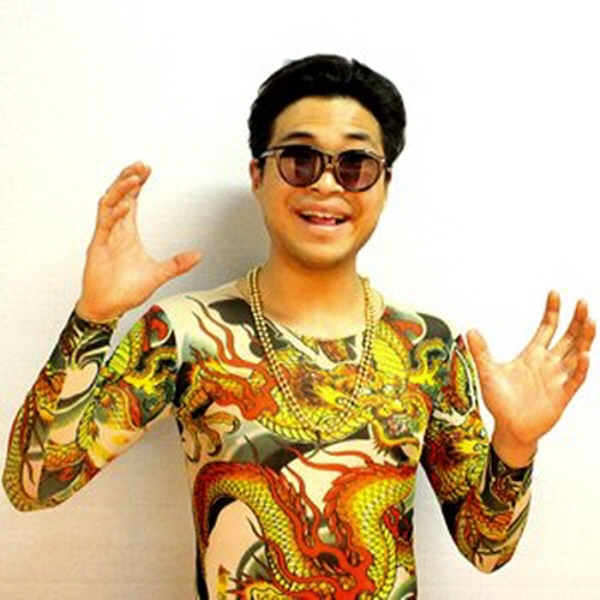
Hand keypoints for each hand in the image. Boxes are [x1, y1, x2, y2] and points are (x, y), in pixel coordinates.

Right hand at [76, 162, 200, 321]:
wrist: (108, 307)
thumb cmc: (125, 290)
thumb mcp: (158, 274)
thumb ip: (177, 264)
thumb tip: (198, 255)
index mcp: (127, 233)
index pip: (131, 201)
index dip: (137, 185)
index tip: (147, 170)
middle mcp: (114, 231)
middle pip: (118, 196)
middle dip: (128, 178)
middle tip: (140, 165)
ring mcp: (104, 237)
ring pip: (108, 205)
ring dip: (120, 190)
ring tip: (134, 178)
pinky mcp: (96, 247)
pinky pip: (104, 225)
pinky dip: (114, 214)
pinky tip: (125, 207)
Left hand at [467, 291, 594, 466]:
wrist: (509, 428)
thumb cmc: (500, 401)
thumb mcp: (488, 372)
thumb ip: (481, 352)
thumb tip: (470, 330)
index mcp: (533, 354)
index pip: (547, 327)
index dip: (553, 311)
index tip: (555, 293)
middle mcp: (548, 363)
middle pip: (567, 337)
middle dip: (576, 320)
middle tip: (582, 302)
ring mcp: (557, 378)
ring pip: (576, 353)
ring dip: (584, 338)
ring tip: (590, 321)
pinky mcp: (562, 395)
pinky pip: (575, 379)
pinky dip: (580, 367)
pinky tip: (584, 355)